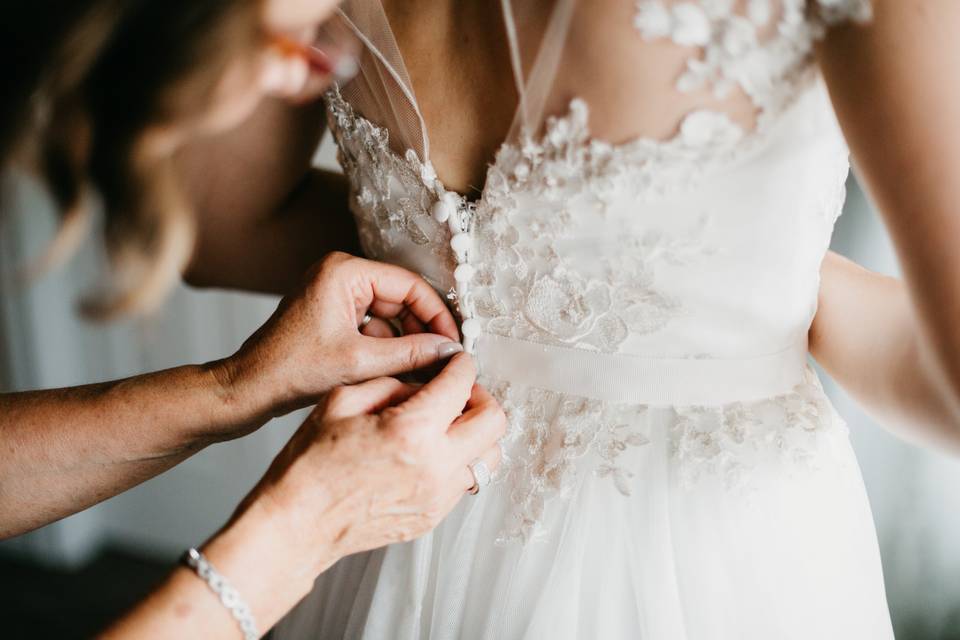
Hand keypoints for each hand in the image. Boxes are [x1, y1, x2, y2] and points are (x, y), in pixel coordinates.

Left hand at [215, 252, 463, 428]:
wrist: (249, 389)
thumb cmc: (290, 370)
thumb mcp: (360, 363)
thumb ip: (411, 353)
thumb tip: (449, 351)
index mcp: (344, 272)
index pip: (409, 285)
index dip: (437, 315)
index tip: (453, 343)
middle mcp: (341, 274)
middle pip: (401, 299)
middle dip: (421, 331)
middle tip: (442, 360)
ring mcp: (337, 293)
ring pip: (390, 315)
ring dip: (405, 342)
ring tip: (422, 370)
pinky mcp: (334, 314)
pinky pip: (374, 325)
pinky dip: (387, 347)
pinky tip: (396, 371)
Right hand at [245, 354, 504, 575]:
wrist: (298, 523)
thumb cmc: (311, 466)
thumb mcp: (343, 401)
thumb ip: (391, 385)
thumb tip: (421, 383)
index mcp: (412, 431)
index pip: (461, 384)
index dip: (461, 365)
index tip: (456, 362)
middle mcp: (435, 466)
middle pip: (494, 421)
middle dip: (481, 397)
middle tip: (458, 392)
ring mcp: (438, 496)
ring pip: (490, 456)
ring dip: (477, 434)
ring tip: (449, 425)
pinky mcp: (433, 516)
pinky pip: (466, 481)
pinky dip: (460, 461)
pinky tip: (431, 453)